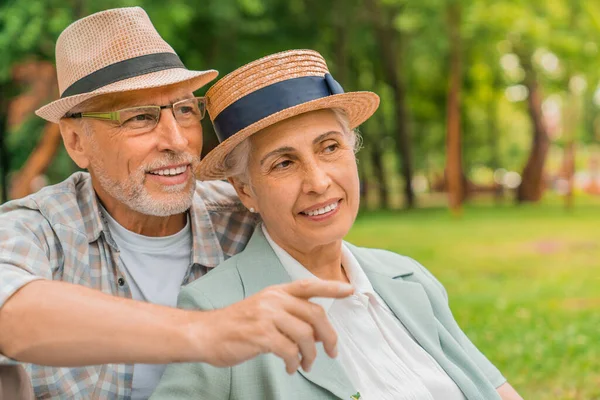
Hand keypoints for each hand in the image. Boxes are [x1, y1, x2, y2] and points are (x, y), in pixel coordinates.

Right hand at [189, 279, 353, 373]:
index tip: (350, 291)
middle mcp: (273, 300)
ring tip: (306, 365)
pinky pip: (289, 350)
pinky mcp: (260, 335)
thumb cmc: (236, 325)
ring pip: (305, 335)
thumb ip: (289, 314)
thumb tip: (317, 331)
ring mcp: (267, 316)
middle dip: (329, 336)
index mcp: (276, 292)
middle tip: (332, 352)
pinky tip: (290, 367)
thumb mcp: (263, 309)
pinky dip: (294, 362)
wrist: (205, 333)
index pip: (308, 285)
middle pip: (315, 314)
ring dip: (311, 354)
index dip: (331, 287)